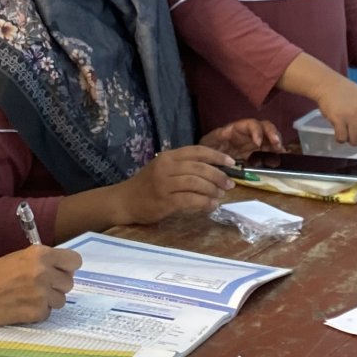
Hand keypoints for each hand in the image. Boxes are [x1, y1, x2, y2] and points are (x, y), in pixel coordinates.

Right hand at [0, 247, 80, 325]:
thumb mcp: (20, 257)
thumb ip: (43, 260)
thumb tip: (64, 269)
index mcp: (40, 254)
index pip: (74, 261)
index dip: (68, 267)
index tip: (61, 271)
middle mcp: (44, 272)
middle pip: (69, 282)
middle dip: (57, 286)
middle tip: (40, 287)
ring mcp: (41, 293)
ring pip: (61, 300)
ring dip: (49, 300)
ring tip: (30, 297)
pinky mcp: (37, 312)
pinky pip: (48, 313)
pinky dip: (38, 312)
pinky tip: (23, 306)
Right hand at [116, 146, 233, 225]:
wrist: (124, 201)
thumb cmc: (146, 185)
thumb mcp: (163, 168)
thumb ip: (183, 167)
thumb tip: (214, 171)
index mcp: (168, 156)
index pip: (197, 151)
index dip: (217, 156)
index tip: (232, 162)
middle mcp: (166, 167)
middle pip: (199, 168)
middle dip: (218, 175)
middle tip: (229, 184)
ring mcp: (164, 184)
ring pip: (196, 183)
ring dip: (212, 190)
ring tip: (220, 195)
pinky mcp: (164, 201)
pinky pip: (190, 200)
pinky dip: (204, 203)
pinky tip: (211, 205)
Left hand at [201, 119, 282, 160]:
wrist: (207, 160)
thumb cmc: (207, 148)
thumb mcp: (208, 142)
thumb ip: (216, 137)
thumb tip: (226, 133)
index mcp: (237, 129)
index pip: (251, 124)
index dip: (257, 130)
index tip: (258, 142)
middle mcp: (248, 134)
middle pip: (265, 127)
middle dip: (273, 133)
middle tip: (277, 145)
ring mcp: (254, 144)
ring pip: (270, 138)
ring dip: (277, 143)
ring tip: (281, 152)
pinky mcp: (257, 154)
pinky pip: (270, 151)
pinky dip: (276, 154)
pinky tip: (281, 159)